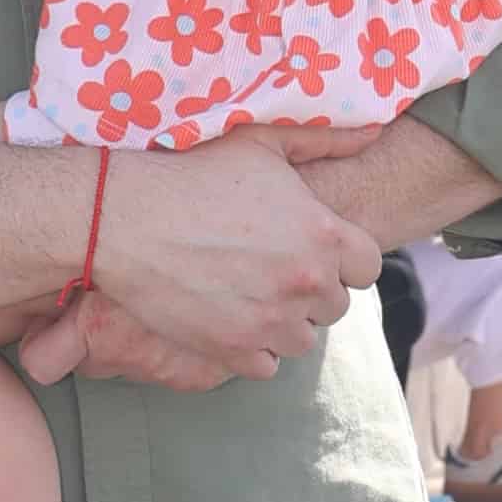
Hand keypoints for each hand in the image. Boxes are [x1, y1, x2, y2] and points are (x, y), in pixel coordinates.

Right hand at [15, 131, 375, 391]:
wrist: (126, 218)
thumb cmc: (193, 173)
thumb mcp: (262, 143)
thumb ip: (325, 140)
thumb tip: (375, 134)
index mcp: (323, 235)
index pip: (368, 268)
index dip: (342, 261)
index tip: (312, 252)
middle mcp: (305, 282)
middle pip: (335, 306)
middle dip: (310, 292)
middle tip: (271, 271)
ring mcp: (271, 320)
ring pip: (302, 340)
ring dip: (283, 324)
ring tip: (250, 296)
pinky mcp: (234, 348)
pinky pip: (266, 367)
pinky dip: (253, 350)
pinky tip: (230, 320)